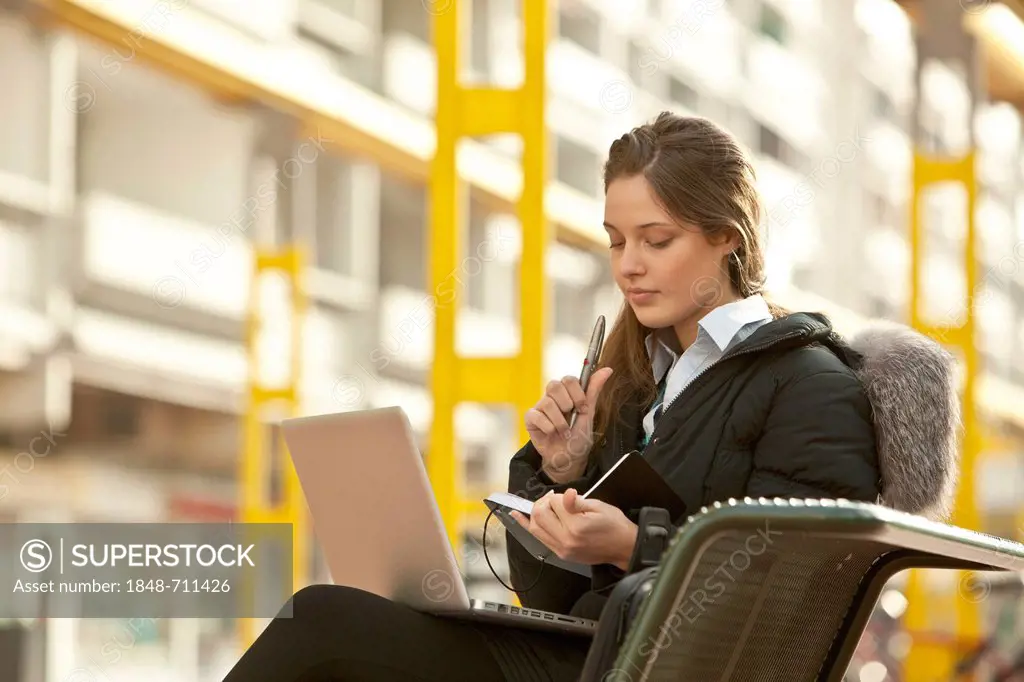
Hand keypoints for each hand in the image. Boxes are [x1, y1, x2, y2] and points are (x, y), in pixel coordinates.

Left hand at [509, 489, 638, 569]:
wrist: (624, 547)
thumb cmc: (614, 525)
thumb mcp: (599, 506)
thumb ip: (578, 501)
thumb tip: (565, 494)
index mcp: (577, 526)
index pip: (554, 503)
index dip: (558, 496)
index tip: (567, 496)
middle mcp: (566, 540)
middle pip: (539, 514)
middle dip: (543, 502)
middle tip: (554, 499)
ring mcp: (562, 549)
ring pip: (535, 528)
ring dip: (535, 513)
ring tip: (543, 506)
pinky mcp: (561, 554)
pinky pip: (539, 539)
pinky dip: (528, 526)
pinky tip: (517, 516)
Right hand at [524, 368, 613, 482]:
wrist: (569, 459)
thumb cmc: (578, 437)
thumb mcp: (589, 414)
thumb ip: (594, 391)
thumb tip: (607, 369)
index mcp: (567, 394)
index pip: (568, 379)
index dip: (577, 393)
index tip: (583, 408)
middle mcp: (552, 398)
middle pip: (554, 385)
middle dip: (567, 404)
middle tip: (571, 416)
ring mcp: (540, 407)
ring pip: (547, 403)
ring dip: (560, 421)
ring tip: (564, 431)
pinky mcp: (531, 419)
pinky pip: (536, 415)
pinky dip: (548, 427)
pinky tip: (551, 433)